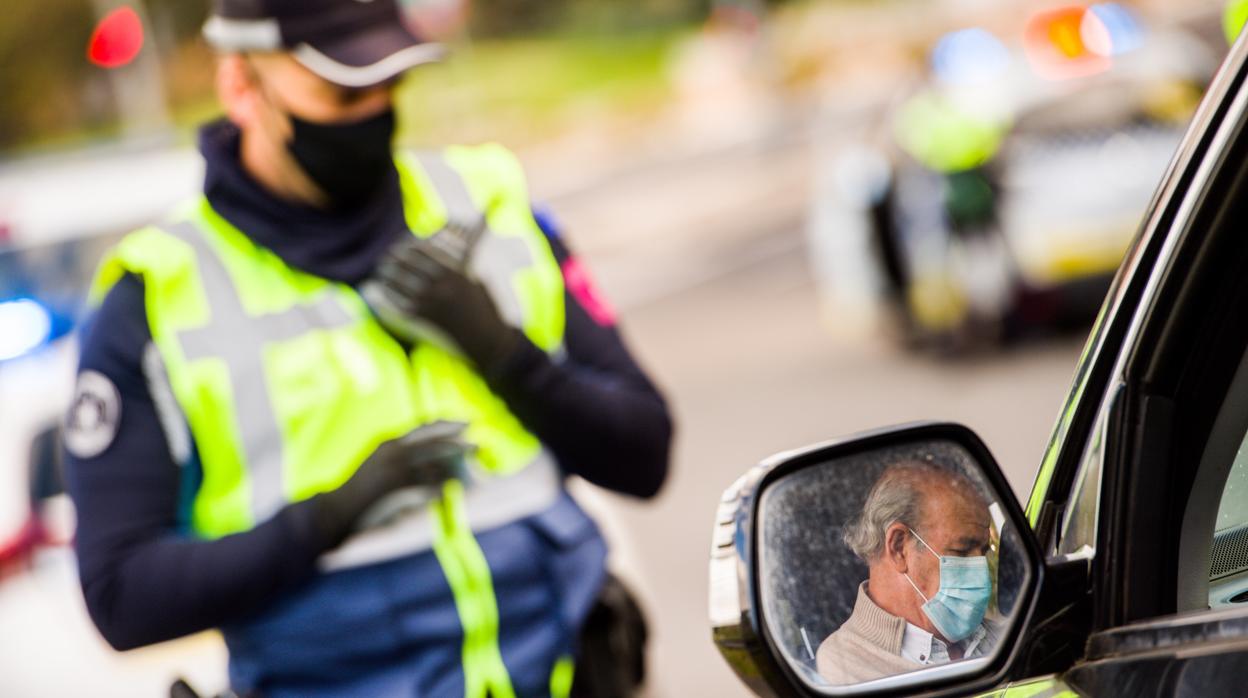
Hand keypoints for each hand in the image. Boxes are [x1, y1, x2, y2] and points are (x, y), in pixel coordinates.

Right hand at [309, 421, 471, 545]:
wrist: (334, 511)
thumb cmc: (360, 493)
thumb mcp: (381, 467)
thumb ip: (405, 461)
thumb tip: (438, 468)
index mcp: (389, 444)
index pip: (424, 428)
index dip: (447, 424)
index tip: (466, 423)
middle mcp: (392, 451)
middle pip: (434, 443)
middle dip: (459, 444)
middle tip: (478, 447)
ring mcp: (392, 470)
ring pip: (433, 466)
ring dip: (453, 472)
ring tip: (469, 477)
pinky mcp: (393, 489)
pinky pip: (425, 488)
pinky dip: (438, 492)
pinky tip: (446, 496)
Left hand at [361, 219, 518, 373]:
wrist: (484, 337)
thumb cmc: (482, 306)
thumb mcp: (474, 279)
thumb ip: (456, 265)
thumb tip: (437, 250)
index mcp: (453, 270)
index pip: (421, 249)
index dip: (408, 245)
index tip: (403, 245)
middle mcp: (438, 283)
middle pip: (405, 261)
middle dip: (394, 257)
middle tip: (388, 257)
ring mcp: (427, 300)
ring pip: (396, 279)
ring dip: (387, 273)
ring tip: (383, 270)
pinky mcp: (420, 316)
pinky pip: (395, 299)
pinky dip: (387, 292)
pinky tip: (384, 288)